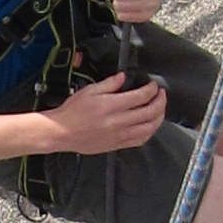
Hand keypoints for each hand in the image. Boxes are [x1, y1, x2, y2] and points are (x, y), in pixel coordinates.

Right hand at [52, 71, 166, 154]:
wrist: (62, 132)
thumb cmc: (72, 112)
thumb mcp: (89, 91)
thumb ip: (109, 84)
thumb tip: (123, 77)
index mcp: (112, 105)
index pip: (141, 96)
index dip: (152, 90)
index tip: (153, 86)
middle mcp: (118, 121)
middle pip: (150, 112)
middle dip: (160, 101)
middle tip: (161, 95)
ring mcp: (119, 135)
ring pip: (149, 128)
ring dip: (159, 117)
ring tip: (159, 109)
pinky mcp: (117, 145)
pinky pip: (140, 140)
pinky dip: (149, 131)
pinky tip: (150, 125)